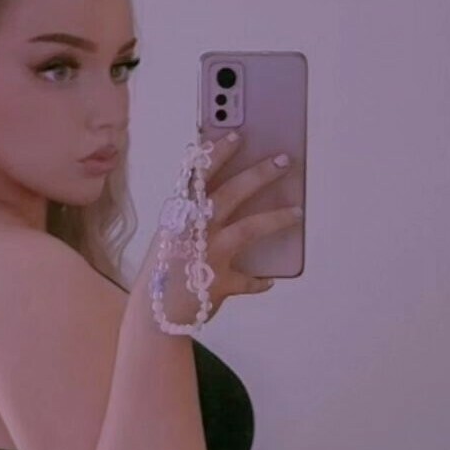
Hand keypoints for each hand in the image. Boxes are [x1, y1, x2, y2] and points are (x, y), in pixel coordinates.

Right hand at [144, 132, 303, 325]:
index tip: (236, 134)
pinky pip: (249, 279)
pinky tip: (269, 278)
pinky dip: (260, 280)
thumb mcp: (169, 235)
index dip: (217, 152)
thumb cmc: (162, 271)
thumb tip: (226, 200)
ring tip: (297, 212)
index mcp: (177, 213)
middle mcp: (192, 229)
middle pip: (232, 193)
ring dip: (276, 217)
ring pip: (249, 227)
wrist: (152, 315)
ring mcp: (207, 254)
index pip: (197, 174)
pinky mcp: (220, 282)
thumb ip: (192, 217)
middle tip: (283, 160)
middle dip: (260, 173)